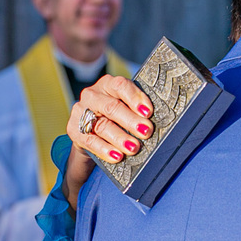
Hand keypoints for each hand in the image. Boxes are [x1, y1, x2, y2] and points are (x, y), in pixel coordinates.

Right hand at [63, 75, 155, 207]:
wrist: (91, 134)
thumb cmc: (117, 119)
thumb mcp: (127, 109)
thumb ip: (139, 110)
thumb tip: (166, 119)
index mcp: (108, 84)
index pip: (121, 85)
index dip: (135, 98)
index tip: (148, 112)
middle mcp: (92, 95)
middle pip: (111, 107)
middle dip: (131, 121)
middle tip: (146, 132)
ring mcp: (80, 111)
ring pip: (102, 125)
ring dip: (120, 137)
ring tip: (134, 147)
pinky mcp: (73, 130)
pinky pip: (90, 140)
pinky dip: (104, 149)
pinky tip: (117, 156)